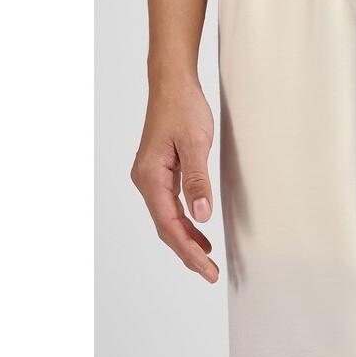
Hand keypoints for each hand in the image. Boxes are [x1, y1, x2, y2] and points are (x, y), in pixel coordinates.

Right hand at [130, 76, 218, 282]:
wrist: (172, 83)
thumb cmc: (183, 108)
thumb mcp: (195, 144)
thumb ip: (197, 181)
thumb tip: (202, 216)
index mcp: (150, 177)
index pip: (169, 225)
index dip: (188, 249)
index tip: (206, 268)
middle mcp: (145, 180)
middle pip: (166, 227)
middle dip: (187, 252)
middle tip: (210, 273)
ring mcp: (151, 177)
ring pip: (167, 218)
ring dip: (186, 239)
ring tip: (206, 259)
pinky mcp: (160, 171)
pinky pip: (170, 205)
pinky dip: (185, 221)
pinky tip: (199, 230)